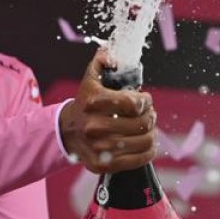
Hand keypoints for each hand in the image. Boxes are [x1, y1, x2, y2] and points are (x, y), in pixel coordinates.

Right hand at [58, 49, 156, 173]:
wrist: (67, 132)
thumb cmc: (86, 103)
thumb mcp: (90, 79)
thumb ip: (102, 61)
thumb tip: (111, 54)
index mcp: (93, 102)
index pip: (133, 103)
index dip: (146, 101)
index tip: (145, 100)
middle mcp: (94, 126)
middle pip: (142, 123)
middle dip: (151, 116)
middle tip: (149, 114)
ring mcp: (99, 148)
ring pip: (144, 141)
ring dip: (152, 133)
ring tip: (147, 128)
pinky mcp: (103, 164)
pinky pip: (139, 159)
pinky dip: (149, 151)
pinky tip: (146, 144)